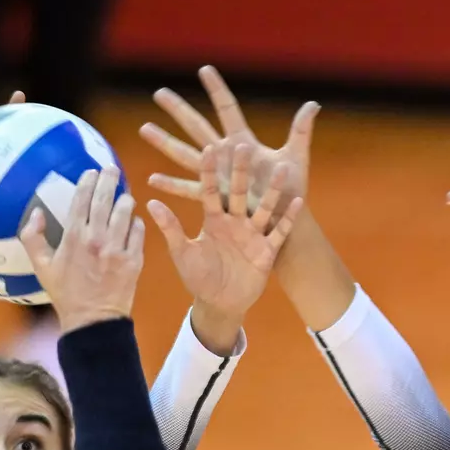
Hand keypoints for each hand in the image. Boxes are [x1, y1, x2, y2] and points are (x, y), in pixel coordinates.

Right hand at [19, 168, 144, 333]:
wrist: (92, 320)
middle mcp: (96, 238)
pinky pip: (139, 231)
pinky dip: (136, 222)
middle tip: (111, 169)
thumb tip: (36, 212)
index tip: (90, 172)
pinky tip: (133, 221)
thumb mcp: (41, 266)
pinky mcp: (134, 259)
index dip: (87, 181)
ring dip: (125, 199)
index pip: (81, 199)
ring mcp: (117, 248)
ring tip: (124, 196)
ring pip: (125, 211)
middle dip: (108, 179)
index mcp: (73, 237)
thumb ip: (32, 237)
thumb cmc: (65, 293)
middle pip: (105, 198)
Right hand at [139, 65, 317, 215]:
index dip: (217, 90)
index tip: (204, 69)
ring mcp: (218, 178)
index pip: (227, 110)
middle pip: (198, 128)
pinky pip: (191, 192)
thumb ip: (301, 131)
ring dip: (166, 143)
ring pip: (187, 156)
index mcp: (243, 144)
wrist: (286, 226)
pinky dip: (172, 186)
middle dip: (180, 110)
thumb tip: (313, 104)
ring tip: (145, 128)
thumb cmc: (290, 193)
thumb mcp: (296, 160)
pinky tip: (152, 181)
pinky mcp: (216, 200)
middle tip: (159, 93)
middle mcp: (226, 158)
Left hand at [147, 143, 304, 351]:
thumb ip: (171, 228)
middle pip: (237, 192)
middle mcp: (234, 222)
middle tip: (244, 146)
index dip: (208, 171)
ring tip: (281, 169)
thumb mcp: (182, 253)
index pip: (209, 191)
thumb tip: (151, 203)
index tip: (209, 149)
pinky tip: (298, 201)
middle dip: (240, 171)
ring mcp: (252, 235)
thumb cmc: (198, 278)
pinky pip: (280, 232)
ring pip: (264, 207)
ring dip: (272, 190)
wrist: (220, 303)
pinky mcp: (267, 250)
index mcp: (213, 220)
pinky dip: (288, 218)